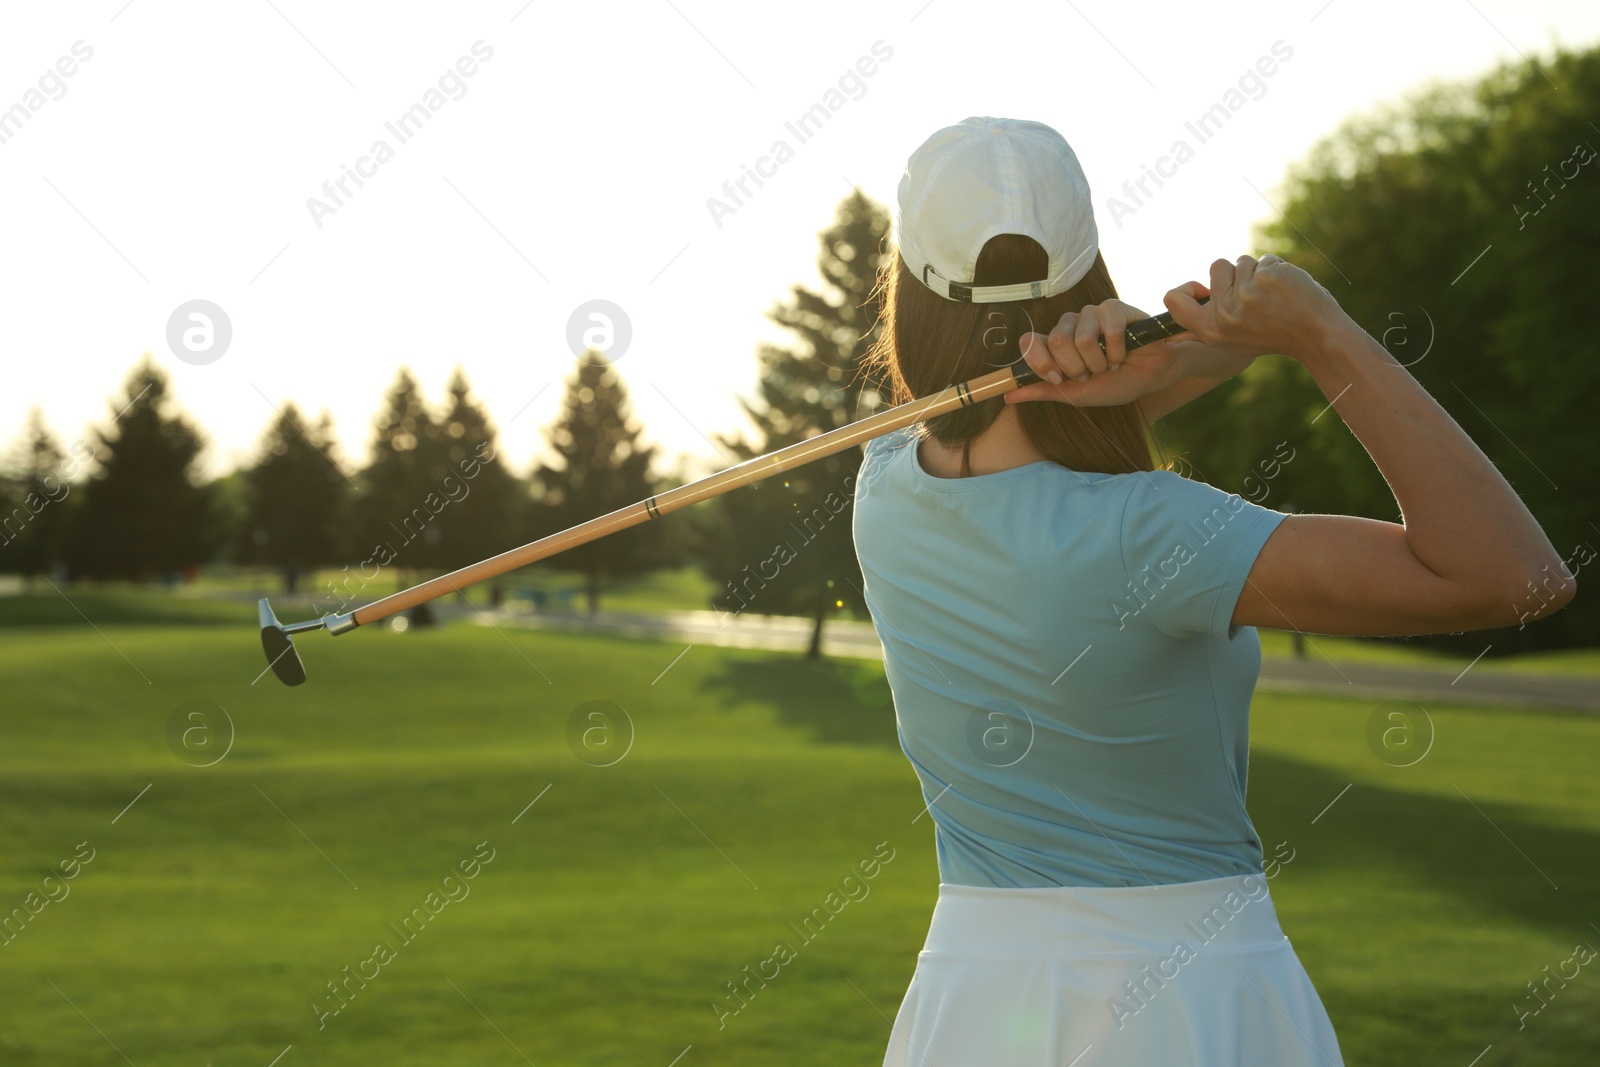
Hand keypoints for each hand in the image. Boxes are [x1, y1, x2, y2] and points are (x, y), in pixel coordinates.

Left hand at [1005, 299, 1193, 406]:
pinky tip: (1122, 354)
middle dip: (1077, 367)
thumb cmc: (1114, 384)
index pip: (1030, 341)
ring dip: (1100, 361)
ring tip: (1109, 365)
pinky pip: (1108, 328)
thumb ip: (1042, 391)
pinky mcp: (1113, 307)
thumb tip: (1007, 395)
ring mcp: (1090, 314)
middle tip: (1091, 373)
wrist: (1150, 376)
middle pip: (1056, 341)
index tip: (1059, 378)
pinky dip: (1117, 350)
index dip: (1041, 362)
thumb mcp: (1075, 394)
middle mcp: (1069, 325)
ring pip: (1082, 338)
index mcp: (1055, 343)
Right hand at [1163, 253, 1352, 363]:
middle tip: (1256, 297)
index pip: (1173, 299)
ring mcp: (1244, 295)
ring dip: (1258, 270)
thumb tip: (1197, 295)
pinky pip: (1265, 259)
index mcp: (1210, 331)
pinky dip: (1277, 268)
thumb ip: (1211, 318)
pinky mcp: (1265, 278)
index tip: (1206, 289)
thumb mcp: (1233, 338)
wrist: (1316, 334)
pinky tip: (1287, 288)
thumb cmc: (1275, 335)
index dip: (1186, 288)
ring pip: (1241, 261)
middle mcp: (1223, 314)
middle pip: (1216, 267)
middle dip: (1236, 272)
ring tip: (1274, 294)